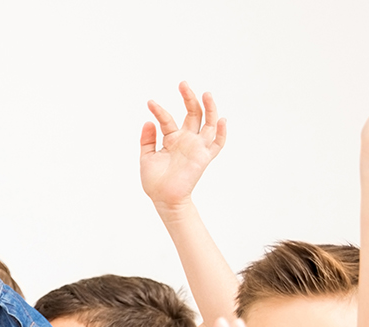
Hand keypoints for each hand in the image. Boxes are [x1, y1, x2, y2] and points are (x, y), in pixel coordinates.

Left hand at [140, 82, 226, 212]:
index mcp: (172, 139)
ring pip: (208, 123)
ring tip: (206, 93)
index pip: (167, 119)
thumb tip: (149, 120)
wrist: (164, 199)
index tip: (150, 103)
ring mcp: (196, 147)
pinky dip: (222, 132)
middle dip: (189, 98)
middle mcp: (186, 140)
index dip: (159, 111)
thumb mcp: (146, 157)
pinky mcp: (204, 157)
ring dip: (209, 108)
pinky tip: (222, 119)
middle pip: (192, 114)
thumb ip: (147, 139)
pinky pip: (217, 143)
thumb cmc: (155, 181)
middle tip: (183, 83)